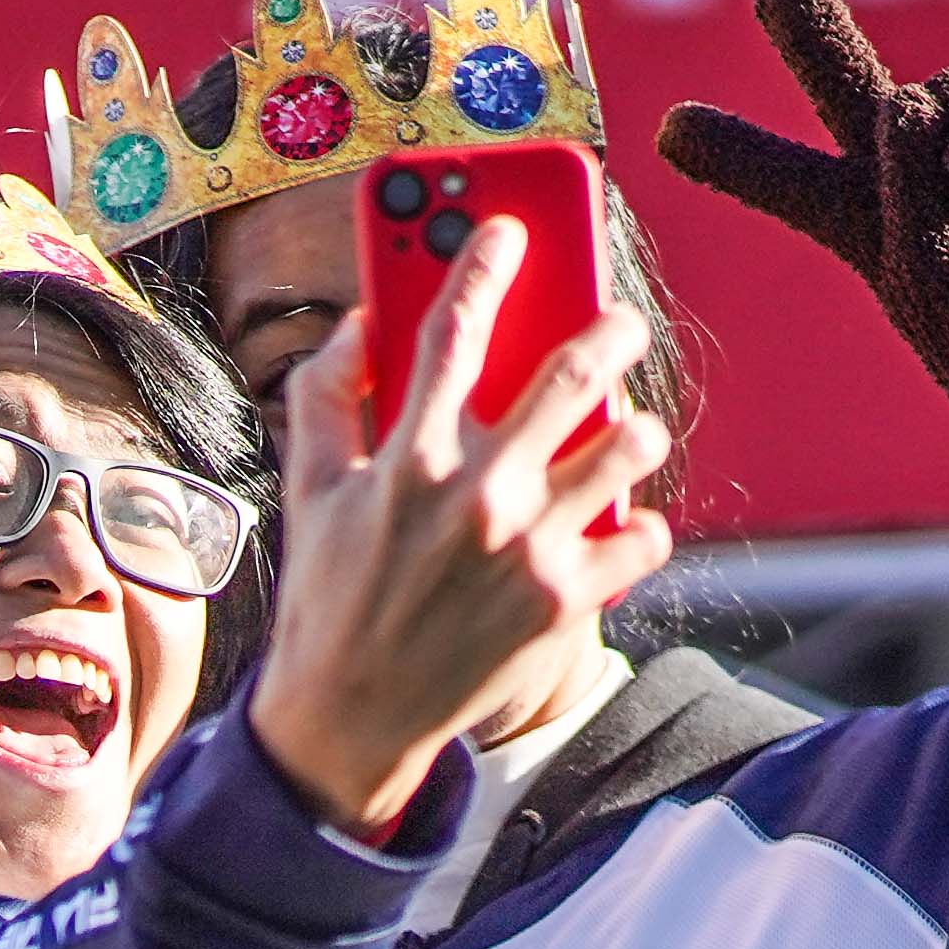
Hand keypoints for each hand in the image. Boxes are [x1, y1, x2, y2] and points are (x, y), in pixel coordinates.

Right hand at [246, 215, 676, 839]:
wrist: (352, 719)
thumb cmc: (328, 598)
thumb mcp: (307, 492)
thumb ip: (325, 397)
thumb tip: (364, 322)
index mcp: (407, 458)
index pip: (452, 328)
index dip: (481, 260)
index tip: (507, 228)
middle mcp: (474, 494)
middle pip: (568, 371)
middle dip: (607, 328)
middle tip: (620, 322)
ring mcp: (528, 548)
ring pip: (628, 445)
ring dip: (639, 425)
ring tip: (632, 426)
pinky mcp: (565, 600)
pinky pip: (641, 537)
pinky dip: (639, 525)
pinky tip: (621, 522)